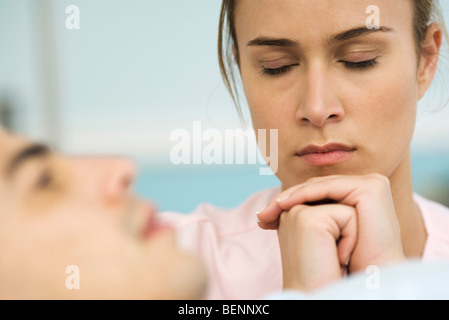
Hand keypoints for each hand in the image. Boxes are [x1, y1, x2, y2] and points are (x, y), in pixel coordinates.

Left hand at [258, 174, 405, 287]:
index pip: (316, 191)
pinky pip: (330, 188)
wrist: (371, 277)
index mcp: (356, 193)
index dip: (288, 201)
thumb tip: (267, 214)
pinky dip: (306, 194)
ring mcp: (371, 183)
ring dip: (291, 196)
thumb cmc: (347, 261)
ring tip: (270, 210)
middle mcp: (365, 185)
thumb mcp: (321, 233)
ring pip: (320, 186)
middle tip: (262, 214)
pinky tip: (286, 204)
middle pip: (316, 187)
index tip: (263, 217)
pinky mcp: (371, 187)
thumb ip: (306, 215)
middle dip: (286, 200)